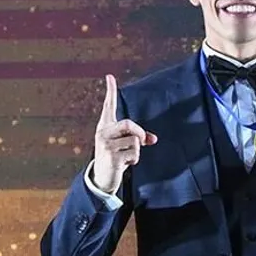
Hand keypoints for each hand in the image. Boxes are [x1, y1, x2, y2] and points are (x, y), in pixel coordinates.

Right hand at [88, 74, 156, 196]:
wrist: (102, 179)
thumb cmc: (114, 159)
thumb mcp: (124, 146)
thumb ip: (138, 139)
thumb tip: (153, 139)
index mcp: (105, 127)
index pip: (108, 106)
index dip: (110, 91)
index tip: (110, 76)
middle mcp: (103, 133)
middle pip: (130, 124)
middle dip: (140, 134)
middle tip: (142, 143)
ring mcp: (105, 144)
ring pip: (135, 141)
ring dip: (136, 152)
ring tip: (125, 158)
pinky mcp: (111, 156)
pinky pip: (134, 153)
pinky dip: (134, 160)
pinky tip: (123, 165)